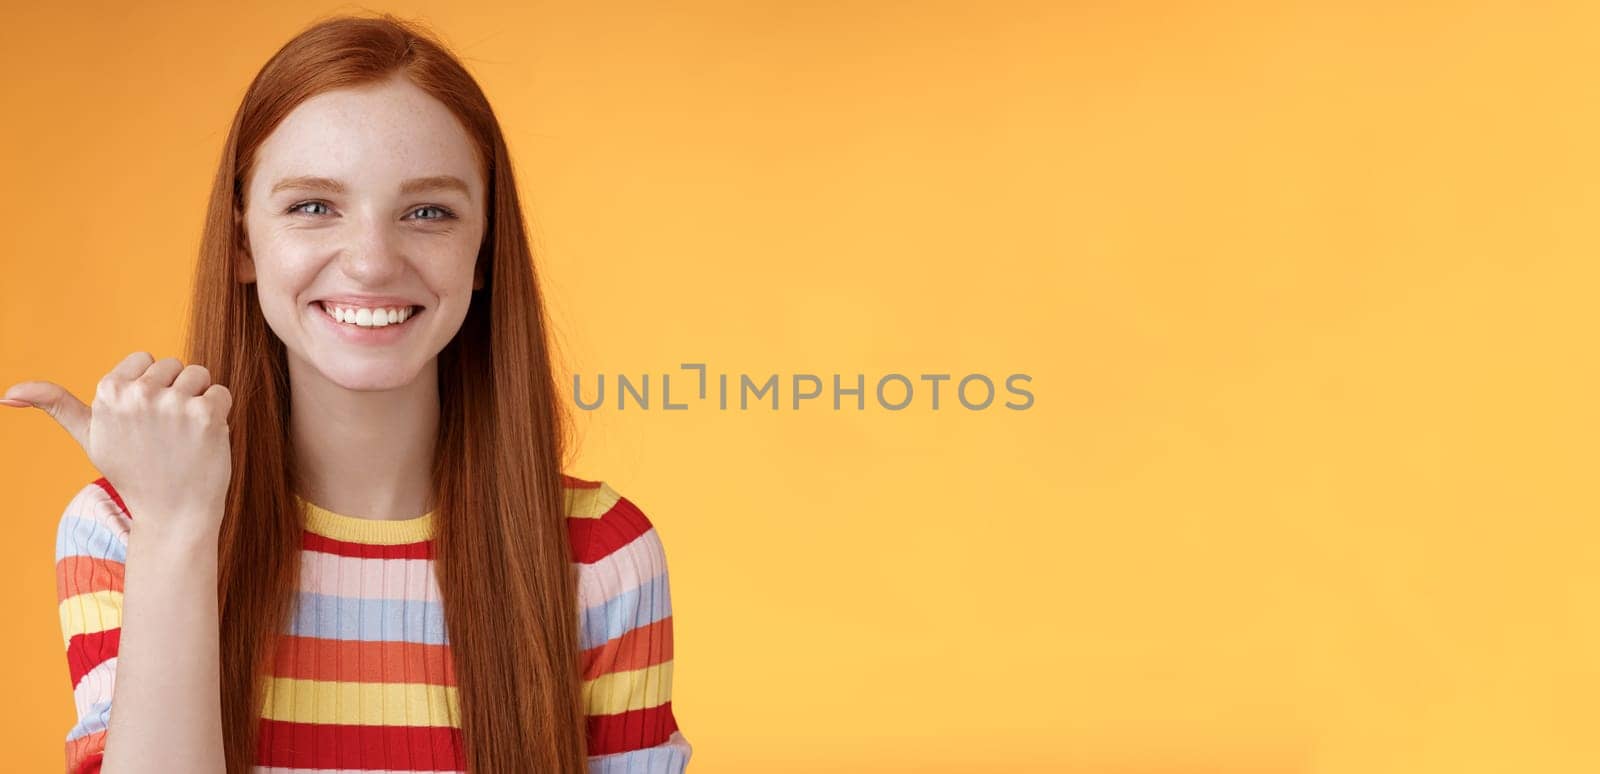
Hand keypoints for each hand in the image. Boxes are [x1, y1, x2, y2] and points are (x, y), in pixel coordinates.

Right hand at [3, 351, 233, 538]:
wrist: (172, 514)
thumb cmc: (133, 472)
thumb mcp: (89, 437)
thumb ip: (56, 406)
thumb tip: (6, 393)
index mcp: (107, 392)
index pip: (145, 359)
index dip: (150, 387)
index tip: (144, 419)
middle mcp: (137, 393)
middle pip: (174, 365)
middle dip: (176, 392)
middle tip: (165, 433)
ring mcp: (172, 403)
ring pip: (200, 375)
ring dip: (199, 401)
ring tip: (184, 434)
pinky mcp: (205, 413)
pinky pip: (221, 392)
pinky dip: (220, 413)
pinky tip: (204, 439)